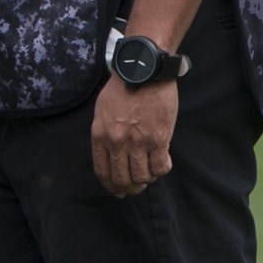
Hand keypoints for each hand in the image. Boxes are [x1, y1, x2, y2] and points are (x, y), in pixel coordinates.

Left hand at [90, 76, 178, 193]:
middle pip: (122, 178)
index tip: (118, 190)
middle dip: (130, 188)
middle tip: (137, 188)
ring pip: (142, 176)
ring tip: (150, 174)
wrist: (144, 71)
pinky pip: (161, 167)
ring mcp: (138, 142)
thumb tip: (110, 154)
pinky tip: (162, 163)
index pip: (103, 171)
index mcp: (100, 135)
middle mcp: (117, 142)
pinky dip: (162, 170)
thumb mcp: (103, 110)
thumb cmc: (123, 87)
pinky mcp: (159, 139)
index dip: (111, 185)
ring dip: (147, 180)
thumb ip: (105, 133)